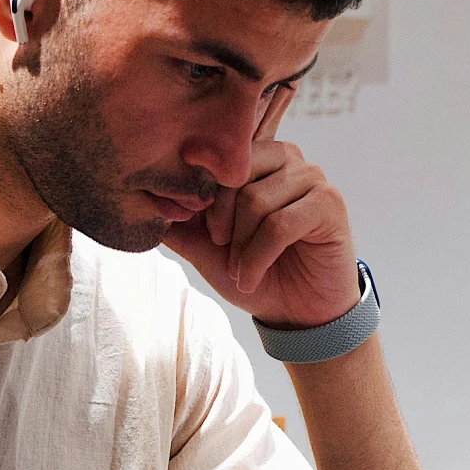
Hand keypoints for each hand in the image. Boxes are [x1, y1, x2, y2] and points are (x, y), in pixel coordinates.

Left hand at [165, 88, 361, 327]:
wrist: (297, 312)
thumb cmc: (255, 273)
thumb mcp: (205, 248)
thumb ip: (178, 222)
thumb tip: (140, 200)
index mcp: (256, 157)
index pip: (216, 161)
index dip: (201, 198)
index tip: (203, 233)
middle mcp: (286, 157)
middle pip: (235, 176)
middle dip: (220, 221)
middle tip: (220, 250)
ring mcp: (312, 177)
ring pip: (255, 201)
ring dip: (239, 247)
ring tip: (239, 271)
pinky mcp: (330, 203)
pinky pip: (280, 224)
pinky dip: (257, 257)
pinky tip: (251, 278)